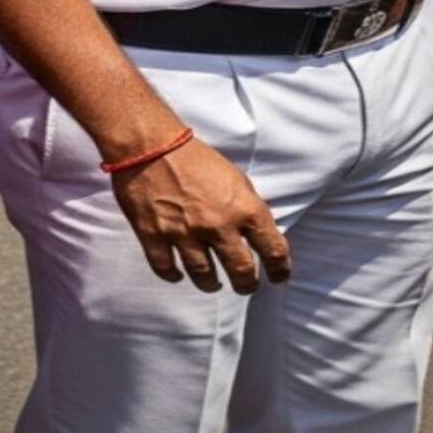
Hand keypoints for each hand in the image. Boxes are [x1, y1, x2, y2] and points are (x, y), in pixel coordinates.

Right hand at [110, 137, 292, 293]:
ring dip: (211, 284)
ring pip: (204, 276)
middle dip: (247, 284)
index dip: (280, 268)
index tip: (279, 276)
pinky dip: (174, 275)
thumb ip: (248, 207)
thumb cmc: (197, 158)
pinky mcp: (155, 237)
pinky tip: (179, 274)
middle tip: (246, 286)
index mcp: (244, 208)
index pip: (273, 248)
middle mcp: (218, 225)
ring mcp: (185, 234)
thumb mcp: (236, 178)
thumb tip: (258, 233)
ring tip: (214, 284)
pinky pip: (167, 269)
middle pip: (241, 271)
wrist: (153, 145)